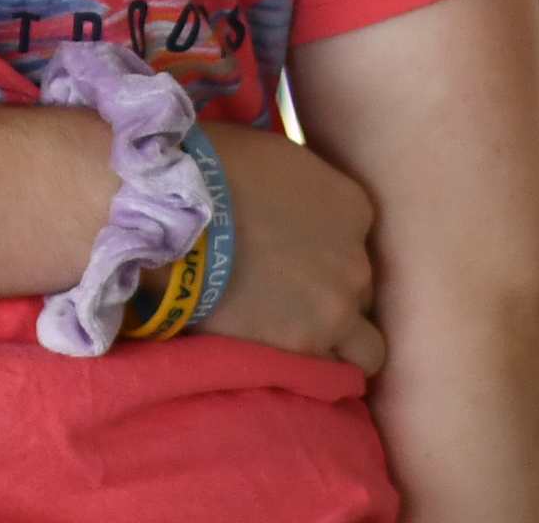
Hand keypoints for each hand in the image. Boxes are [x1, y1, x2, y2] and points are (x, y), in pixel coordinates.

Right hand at [202, 121, 384, 373]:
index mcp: (353, 208)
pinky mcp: (305, 349)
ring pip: (366, 349)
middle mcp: (357, 262)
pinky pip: (328, 375)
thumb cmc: (214, 172)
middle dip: (332, 295)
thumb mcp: (280, 162)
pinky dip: (311, 369)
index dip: (329, 254)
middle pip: (360, 292)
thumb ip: (306, 193)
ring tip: (298, 341)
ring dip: (341, 346)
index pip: (358, 244)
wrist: (172, 217)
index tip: (296, 257)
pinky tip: (283, 360)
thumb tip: (294, 210)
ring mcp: (335, 310)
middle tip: (288, 297)